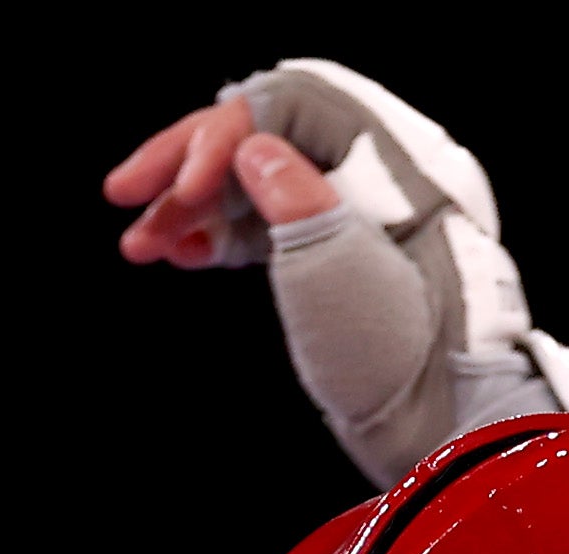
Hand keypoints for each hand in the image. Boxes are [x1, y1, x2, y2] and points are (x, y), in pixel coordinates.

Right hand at [93, 61, 568, 488]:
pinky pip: (267, 225)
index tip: (182, 188)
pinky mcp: (339, 261)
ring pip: (257, 184)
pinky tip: (178, 254)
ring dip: (191, 207)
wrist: (443, 435)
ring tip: (139, 244)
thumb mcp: (338, 271)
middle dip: (190, 165)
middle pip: (265, 136)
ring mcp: (356, 219)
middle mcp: (377, 176)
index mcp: (392, 159)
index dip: (223, 136)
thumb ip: (294, 197)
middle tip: (124, 193)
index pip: (289, 103)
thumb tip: (252, 147)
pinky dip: (220, 236)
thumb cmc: (401, 358)